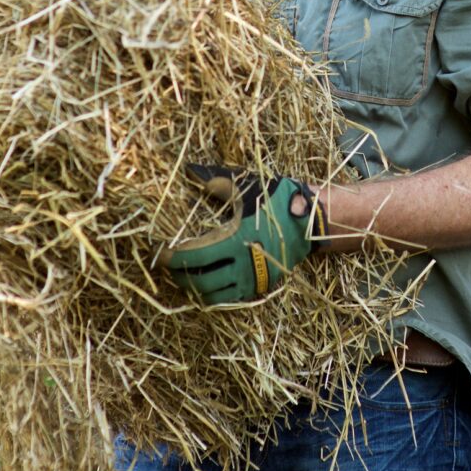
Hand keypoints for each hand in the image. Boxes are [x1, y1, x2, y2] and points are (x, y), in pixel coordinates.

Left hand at [162, 164, 326, 303]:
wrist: (311, 221)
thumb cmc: (277, 200)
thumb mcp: (246, 187)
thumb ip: (216, 182)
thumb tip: (190, 172)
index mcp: (236, 241)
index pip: (194, 257)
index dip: (172, 258)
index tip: (159, 254)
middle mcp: (244, 266)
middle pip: (200, 283)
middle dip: (180, 276)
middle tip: (168, 266)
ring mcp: (254, 281)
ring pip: (215, 297)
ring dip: (195, 288)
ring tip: (185, 274)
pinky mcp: (262, 287)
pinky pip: (231, 299)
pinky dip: (215, 294)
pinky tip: (208, 281)